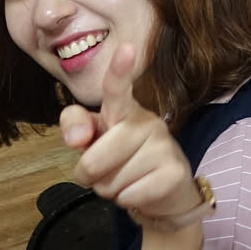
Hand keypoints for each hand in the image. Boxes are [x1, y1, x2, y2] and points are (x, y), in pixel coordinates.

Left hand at [59, 44, 204, 228]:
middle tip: (104, 173)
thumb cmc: (120, 160)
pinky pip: (129, 196)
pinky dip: (127, 201)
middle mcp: (146, 121)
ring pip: (111, 182)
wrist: (163, 195)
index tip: (126, 48)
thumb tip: (76, 138)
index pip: (117, 88)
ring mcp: (164, 145)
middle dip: (89, 175)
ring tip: (127, 180)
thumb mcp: (93, 140)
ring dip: (111, 190)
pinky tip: (141, 191)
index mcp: (123, 110)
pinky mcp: (174, 172)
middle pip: (94, 157)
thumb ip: (76, 127)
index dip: (119, 70)